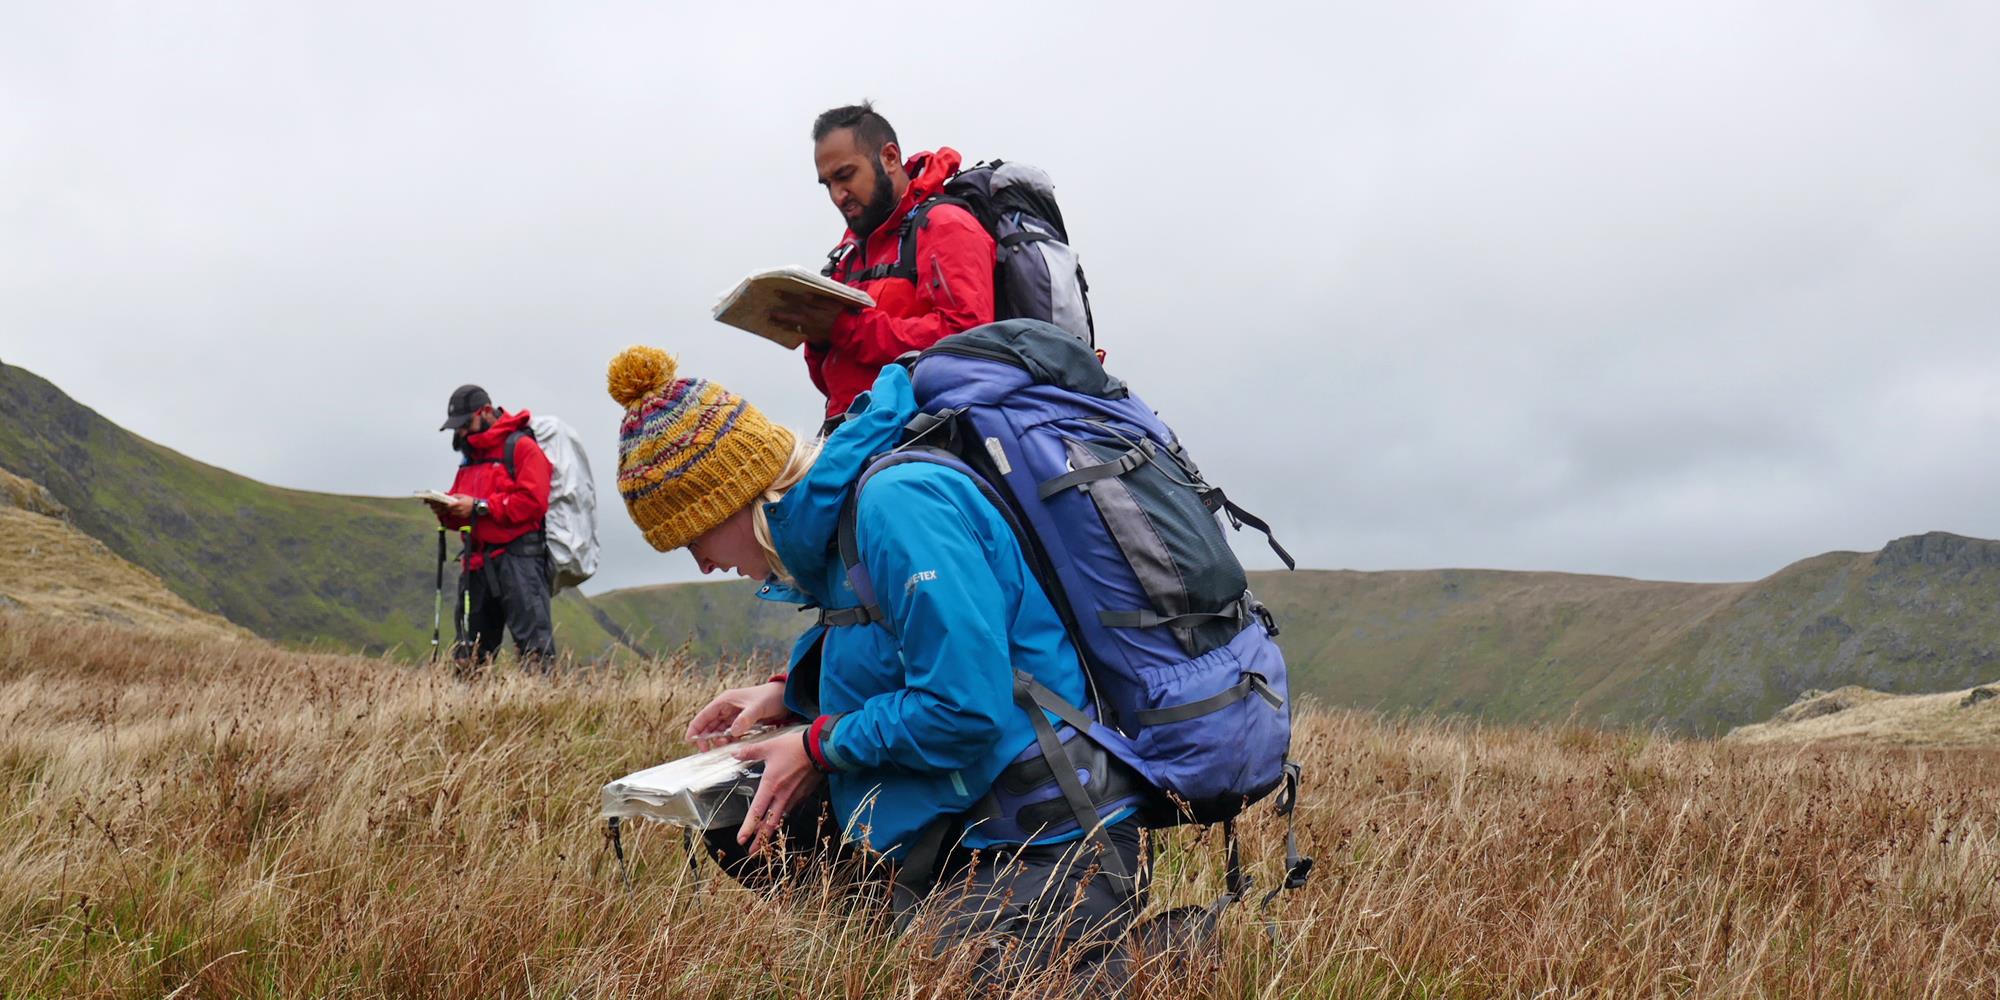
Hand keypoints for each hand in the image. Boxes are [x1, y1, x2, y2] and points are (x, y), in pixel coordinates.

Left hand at [444, 494, 477, 518]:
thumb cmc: (470, 500)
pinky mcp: (464, 516)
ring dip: (453, 511)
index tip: (447, 504)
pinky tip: (459, 511)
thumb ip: (456, 495)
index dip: (447, 505)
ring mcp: (461, 513)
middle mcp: (459, 508)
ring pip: (453, 513)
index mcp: (459, 503)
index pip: (450, 505)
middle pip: (451, 510)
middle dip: (450, 508)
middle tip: (450, 507)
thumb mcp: (463, 496)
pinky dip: (457, 514)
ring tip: (455, 509)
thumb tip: (451, 496)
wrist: (477, 506)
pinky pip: (458, 515)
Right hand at [686, 681, 789, 750]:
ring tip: (722, 748)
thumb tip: (732, 732)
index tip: (690, 741)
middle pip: (709, 725)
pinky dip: (729, 741)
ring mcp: (734, 716)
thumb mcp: (758, 707)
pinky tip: (731, 746)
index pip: (704, 715)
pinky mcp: (742, 723)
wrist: (786, 698)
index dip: (695, 728)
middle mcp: (727, 708)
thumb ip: (745, 719)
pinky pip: (731, 734)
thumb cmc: (771, 697)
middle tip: (706, 751)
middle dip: (706, 738)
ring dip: (718, 740)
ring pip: (720, 731)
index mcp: (725, 701)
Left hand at [732, 734, 823, 850]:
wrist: (820, 749)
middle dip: (760, 840)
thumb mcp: (769, 747)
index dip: (748, 827)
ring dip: (772, 830)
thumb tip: (734, 754)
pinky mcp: (804, 794)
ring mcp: (794, 797)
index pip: (757, 811)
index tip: (741, 840)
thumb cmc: (794, 747)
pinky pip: (791, 808)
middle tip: (753, 853)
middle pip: (770, 823)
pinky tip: (780, 817)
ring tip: (765, 840)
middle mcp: (782, 796)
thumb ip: (750, 752)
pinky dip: (784, 816)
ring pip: (781, 818)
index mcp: (770, 786)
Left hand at [769, 293, 850, 346]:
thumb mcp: (833, 302)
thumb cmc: (842, 314)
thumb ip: (819, 299)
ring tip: (772, 321)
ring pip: (793, 326)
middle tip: (768, 312)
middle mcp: (809, 320)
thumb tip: (806, 295)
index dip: (786, 296)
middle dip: (779, 313)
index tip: (776, 292)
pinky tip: (785, 329)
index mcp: (813, 310)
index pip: (797, 301)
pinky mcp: (813, 335)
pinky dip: (791, 330)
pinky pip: (799, 333)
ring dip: (782, 323)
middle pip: (791, 315)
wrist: (849, 331)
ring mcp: (810, 329)